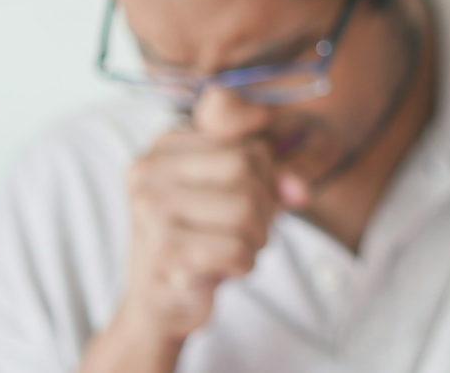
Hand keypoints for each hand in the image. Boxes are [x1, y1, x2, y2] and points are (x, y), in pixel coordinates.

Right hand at [116, 129, 280, 341]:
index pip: (247, 147)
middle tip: (250, 232)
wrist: (160, 302)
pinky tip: (226, 269)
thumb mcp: (235, 195)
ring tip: (238, 249)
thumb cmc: (202, 239)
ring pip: (244, 208)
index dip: (268, 180)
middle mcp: (149, 171)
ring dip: (257, 238)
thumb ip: (273, 179)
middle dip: (264, 207)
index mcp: (163, 148)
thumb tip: (300, 190)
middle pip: (244, 169)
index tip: (253, 205)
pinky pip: (236, 249)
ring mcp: (152, 210)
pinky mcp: (165, 251)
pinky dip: (245, 264)